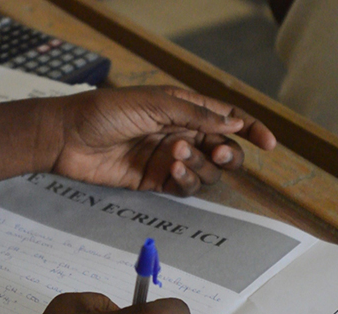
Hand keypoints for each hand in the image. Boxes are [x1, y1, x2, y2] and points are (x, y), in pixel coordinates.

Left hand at [51, 86, 275, 195]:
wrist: (68, 137)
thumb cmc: (106, 111)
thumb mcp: (154, 103)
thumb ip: (195, 114)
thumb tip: (234, 121)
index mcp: (183, 108)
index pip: (226, 118)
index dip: (250, 129)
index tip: (268, 143)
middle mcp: (181, 133)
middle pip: (222, 149)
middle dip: (227, 153)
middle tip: (216, 150)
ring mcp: (169, 158)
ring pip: (206, 171)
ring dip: (199, 165)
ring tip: (174, 154)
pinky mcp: (155, 180)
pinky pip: (184, 186)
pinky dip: (186, 179)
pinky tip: (172, 169)